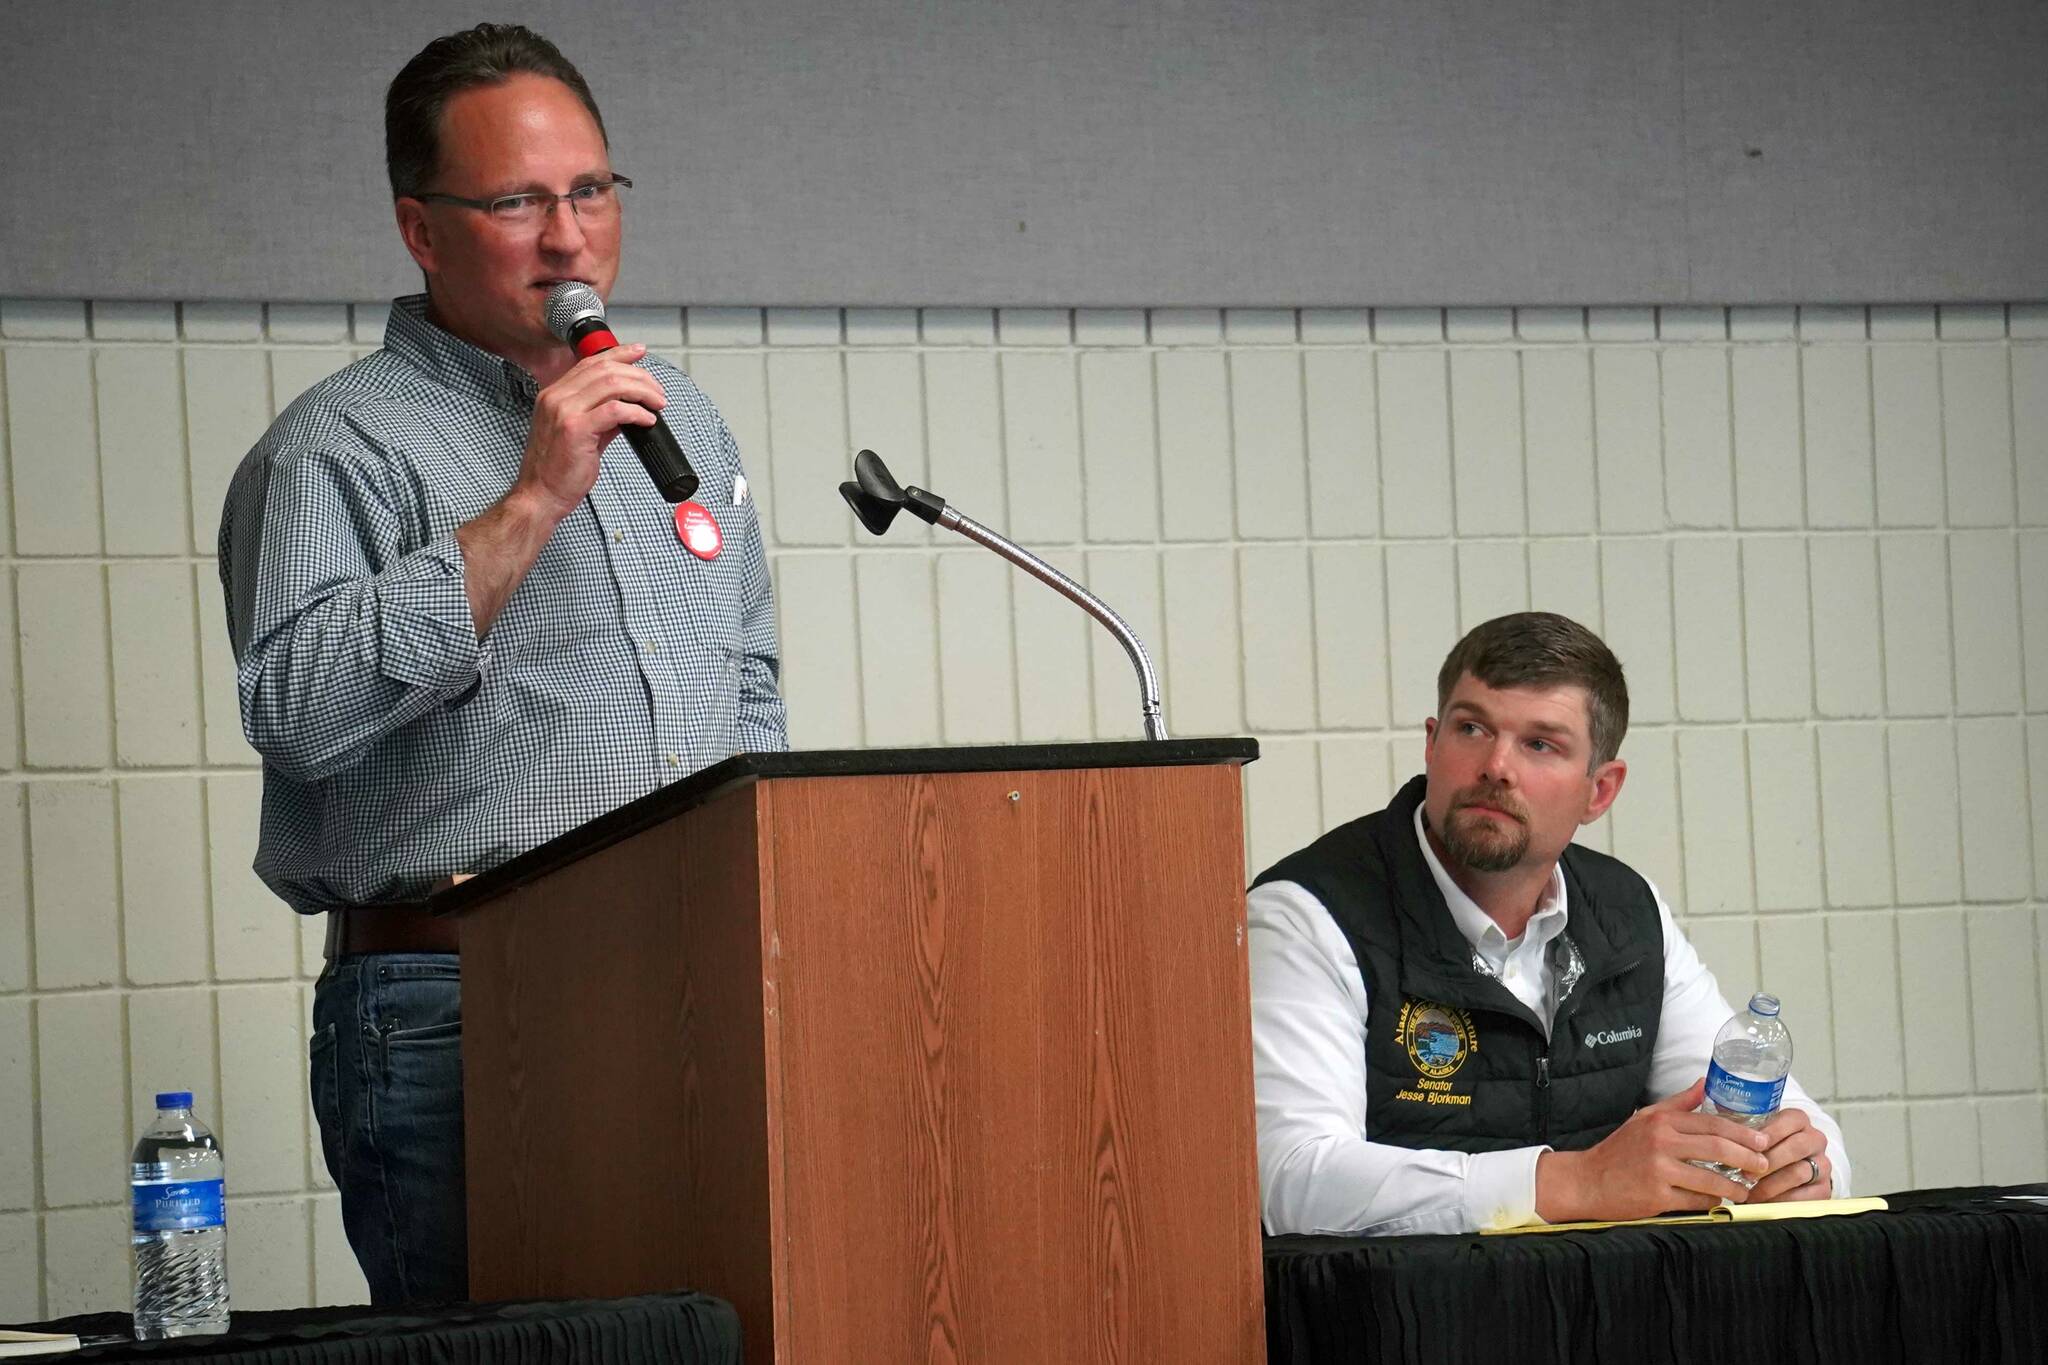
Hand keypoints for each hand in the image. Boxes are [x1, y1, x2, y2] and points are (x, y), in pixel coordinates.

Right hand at [513, 344, 664, 522]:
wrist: (541, 495)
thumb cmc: (557, 470)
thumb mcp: (579, 434)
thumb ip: (602, 417)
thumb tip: (628, 408)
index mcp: (554, 394)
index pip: (590, 362)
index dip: (619, 353)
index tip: (639, 353)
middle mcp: (556, 397)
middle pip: (605, 369)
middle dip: (639, 376)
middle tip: (657, 391)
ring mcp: (564, 411)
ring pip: (612, 384)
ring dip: (642, 391)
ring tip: (658, 404)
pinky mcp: (575, 429)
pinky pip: (615, 410)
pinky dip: (637, 412)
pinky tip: (647, 420)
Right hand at [1535, 1078, 1769, 1222]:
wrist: (1587, 1180)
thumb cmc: (1619, 1150)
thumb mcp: (1645, 1119)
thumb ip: (1678, 1103)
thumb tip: (1704, 1082)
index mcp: (1661, 1121)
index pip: (1712, 1123)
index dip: (1742, 1134)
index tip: (1762, 1142)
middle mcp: (1661, 1142)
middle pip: (1717, 1148)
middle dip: (1747, 1159)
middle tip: (1763, 1166)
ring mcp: (1659, 1169)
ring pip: (1711, 1178)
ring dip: (1735, 1186)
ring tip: (1746, 1190)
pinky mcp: (1657, 1196)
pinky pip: (1696, 1200)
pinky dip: (1712, 1201)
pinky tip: (1718, 1201)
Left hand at [1746, 1107, 1831, 1202]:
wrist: (1792, 1169)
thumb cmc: (1766, 1147)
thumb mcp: (1757, 1133)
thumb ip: (1743, 1129)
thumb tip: (1716, 1130)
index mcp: (1799, 1120)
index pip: (1789, 1120)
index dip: (1769, 1133)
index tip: (1750, 1147)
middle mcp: (1815, 1140)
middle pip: (1795, 1147)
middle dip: (1768, 1162)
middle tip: (1745, 1174)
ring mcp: (1822, 1164)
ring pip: (1798, 1173)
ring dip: (1771, 1185)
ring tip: (1750, 1194)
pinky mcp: (1824, 1188)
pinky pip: (1805, 1197)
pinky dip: (1782, 1201)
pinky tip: (1765, 1204)